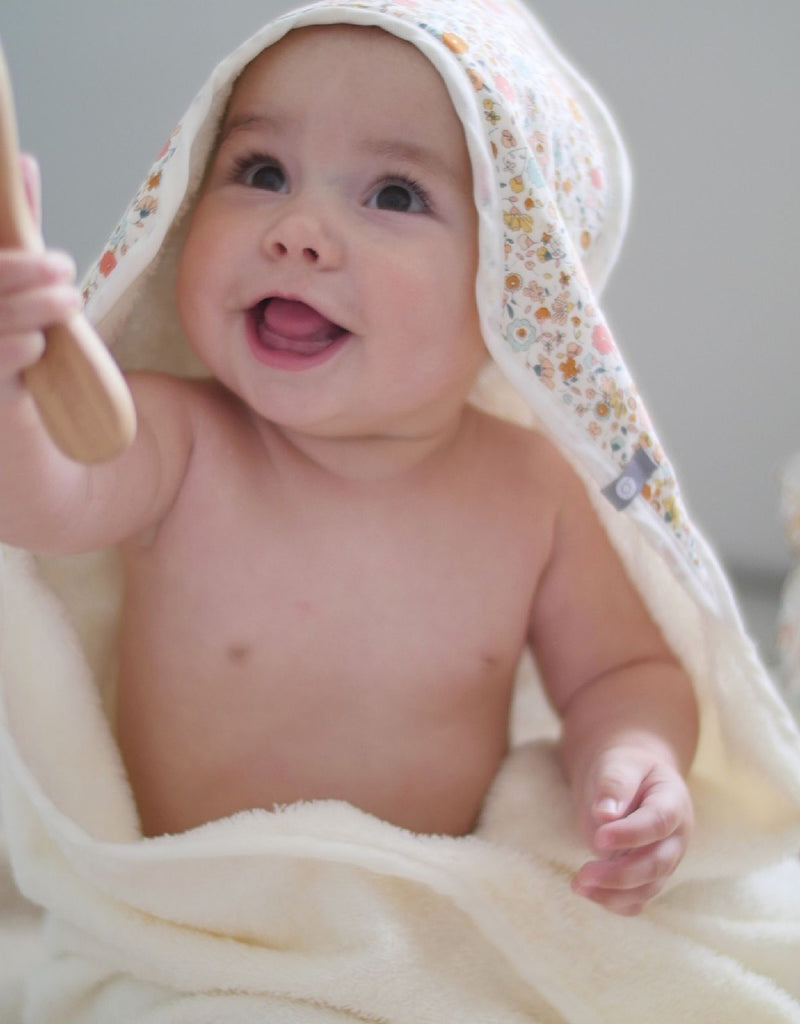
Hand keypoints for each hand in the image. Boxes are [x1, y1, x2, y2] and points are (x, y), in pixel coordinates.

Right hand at [0, 155, 80, 395]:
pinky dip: (23, 346)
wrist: (5, 413)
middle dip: (20, 270)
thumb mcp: (11, 277)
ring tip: (68, 300)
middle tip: (63, 268)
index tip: (49, 255)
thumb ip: (13, 227)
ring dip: (32, 306)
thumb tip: (24, 163)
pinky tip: (39, 343)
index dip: (14, 261)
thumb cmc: (7, 329)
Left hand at [570, 745, 693, 914]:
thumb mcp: (619, 763)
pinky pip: (637, 900)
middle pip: (656, 864)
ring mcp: (664, 860)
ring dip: (613, 893)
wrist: (629, 778)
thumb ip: (615, 784)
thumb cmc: (625, 767)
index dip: (630, 834)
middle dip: (620, 875)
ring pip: (647, 889)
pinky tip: (588, 892)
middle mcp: (675, 837)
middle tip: (582, 874)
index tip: (598, 838)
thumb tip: (605, 814)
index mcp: (673, 802)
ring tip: (577, 884)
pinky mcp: (649, 877)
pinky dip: (614, 902)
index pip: (658, 823)